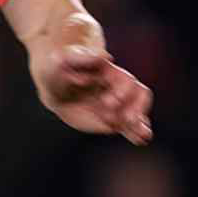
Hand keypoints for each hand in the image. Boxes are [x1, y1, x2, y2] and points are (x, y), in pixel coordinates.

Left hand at [34, 42, 153, 144]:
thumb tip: (104, 57)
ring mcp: (118, 105)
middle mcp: (118, 88)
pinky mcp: (113, 119)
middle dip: (133, 109)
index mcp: (110, 73)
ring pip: (137, 112)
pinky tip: (141, 139)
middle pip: (138, 95)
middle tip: (119, 119)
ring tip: (142, 135)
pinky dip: (136, 132)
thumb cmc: (59, 68)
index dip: (122, 92)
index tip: (107, 103)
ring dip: (139, 123)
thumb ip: (83, 57)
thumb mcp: (65, 59)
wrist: (55, 86)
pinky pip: (128, 126)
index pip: (127, 81)